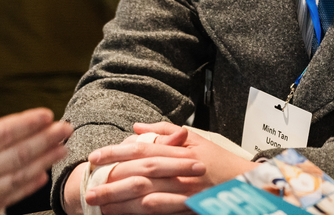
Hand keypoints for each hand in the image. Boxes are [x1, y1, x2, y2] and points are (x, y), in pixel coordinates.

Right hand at [0, 78, 71, 214]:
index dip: (26, 123)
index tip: (47, 114)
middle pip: (15, 155)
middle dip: (45, 139)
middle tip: (67, 128)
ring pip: (15, 178)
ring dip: (42, 161)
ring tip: (61, 148)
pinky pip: (4, 200)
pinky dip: (25, 187)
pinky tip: (39, 176)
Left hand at [81, 124, 254, 213]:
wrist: (246, 180)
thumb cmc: (219, 161)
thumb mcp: (196, 139)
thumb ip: (166, 131)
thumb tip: (137, 127)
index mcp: (180, 149)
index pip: (143, 147)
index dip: (116, 152)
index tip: (94, 157)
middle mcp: (182, 166)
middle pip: (141, 169)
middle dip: (112, 177)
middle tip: (87, 185)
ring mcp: (188, 186)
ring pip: (150, 189)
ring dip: (122, 197)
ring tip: (99, 202)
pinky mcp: (193, 203)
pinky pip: (170, 206)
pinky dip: (153, 207)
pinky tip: (135, 209)